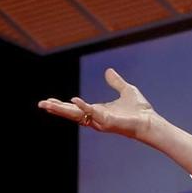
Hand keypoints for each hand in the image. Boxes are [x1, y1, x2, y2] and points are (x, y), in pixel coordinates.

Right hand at [38, 68, 155, 140]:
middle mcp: (96, 117)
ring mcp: (100, 121)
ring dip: (62, 110)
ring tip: (48, 105)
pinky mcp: (107, 121)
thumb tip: (108, 71)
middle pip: (71, 113)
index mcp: (98, 111)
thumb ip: (115, 82)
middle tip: (41, 104)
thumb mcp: (125, 90)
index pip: (75, 108)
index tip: (49, 101)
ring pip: (77, 115)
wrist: (150, 121)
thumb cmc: (140, 111)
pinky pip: (92, 113)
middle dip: (56, 109)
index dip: (62, 105)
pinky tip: (74, 100)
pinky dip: (83, 106)